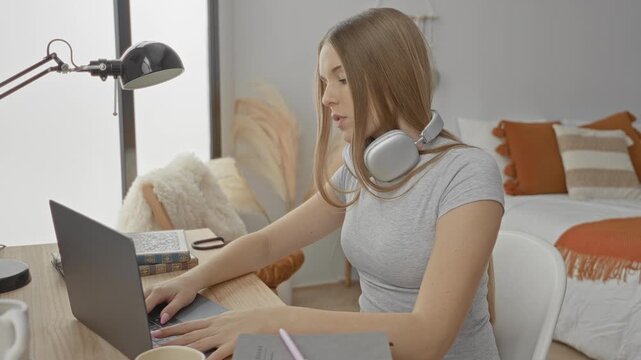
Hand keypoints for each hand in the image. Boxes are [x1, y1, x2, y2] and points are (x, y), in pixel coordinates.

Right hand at [144, 274, 200, 323]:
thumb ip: (171, 310)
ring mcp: (150, 289)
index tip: (141, 326)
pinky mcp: (151, 291)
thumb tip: (162, 320)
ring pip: (140, 302)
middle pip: (139, 304)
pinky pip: (143, 300)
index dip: (141, 318)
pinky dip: (143, 307)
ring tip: (143, 320)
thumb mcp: (182, 300)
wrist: (189, 280)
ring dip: (140, 310)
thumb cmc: (187, 289)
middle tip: (141, 325)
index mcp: (158, 292)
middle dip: (138, 314)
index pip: (144, 307)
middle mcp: (152, 289)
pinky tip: (147, 314)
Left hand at [151, 306, 284, 359]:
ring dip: (182, 349)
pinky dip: (208, 359)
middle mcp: (216, 327)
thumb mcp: (231, 320)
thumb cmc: (252, 321)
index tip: (158, 332)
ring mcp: (224, 335)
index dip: (172, 329)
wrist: (269, 319)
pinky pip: (217, 354)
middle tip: (154, 342)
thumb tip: (206, 331)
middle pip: (189, 334)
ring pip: (198, 343)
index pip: (189, 325)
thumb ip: (218, 326)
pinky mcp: (233, 344)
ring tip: (169, 353)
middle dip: (171, 339)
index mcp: (215, 321)